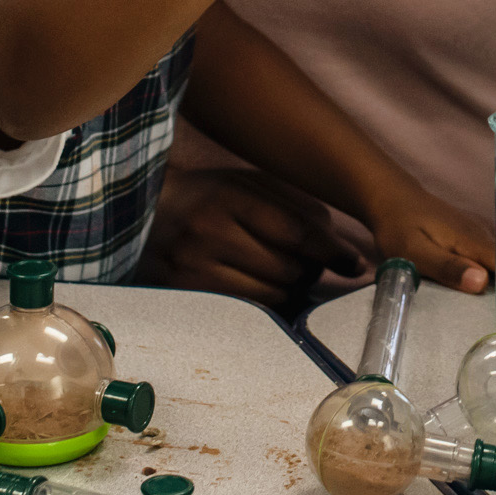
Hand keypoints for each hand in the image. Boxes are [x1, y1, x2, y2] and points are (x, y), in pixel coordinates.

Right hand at [140, 159, 364, 309]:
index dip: (333, 251)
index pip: (297, 231)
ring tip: (287, 276)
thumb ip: (293, 207)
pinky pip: (247, 310)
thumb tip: (340, 246)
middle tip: (313, 265)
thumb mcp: (246, 184)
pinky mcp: (186, 293)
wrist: (141, 215)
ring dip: (292, 291)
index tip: (354, 263)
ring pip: (271, 296)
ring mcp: (194, 267)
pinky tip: (268, 291)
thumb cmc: (207, 196)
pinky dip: (268, 305)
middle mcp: (210, 231)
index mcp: (230, 196)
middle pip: (288, 269)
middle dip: (312, 271)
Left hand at [361, 186, 495, 295]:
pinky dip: (485, 274)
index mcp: (474, 242)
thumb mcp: (416, 252)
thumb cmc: (399, 227)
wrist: (391, 197)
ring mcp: (476, 234)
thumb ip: (448, 267)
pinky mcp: (468, 236)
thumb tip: (482, 283)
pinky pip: (484, 258)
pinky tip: (478, 289)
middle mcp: (481, 236)